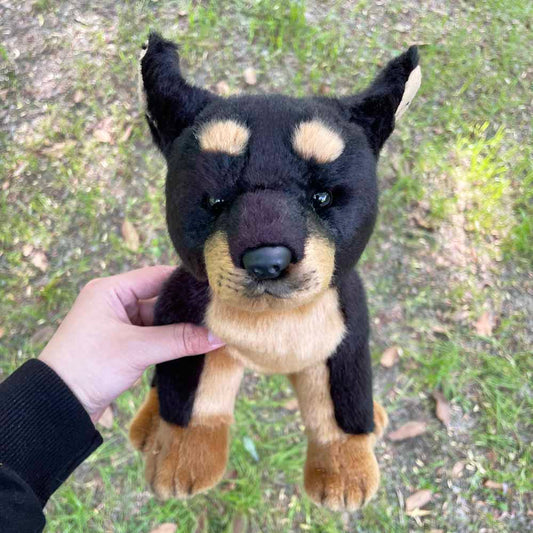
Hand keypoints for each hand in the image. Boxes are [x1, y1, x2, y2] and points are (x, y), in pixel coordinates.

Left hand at [39, 266, 223, 422]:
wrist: (57, 407)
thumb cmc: (89, 367)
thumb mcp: (137, 350)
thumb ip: (180, 340)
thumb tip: (219, 335)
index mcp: (110, 290)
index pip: (157, 276)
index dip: (186, 283)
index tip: (215, 290)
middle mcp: (115, 302)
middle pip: (160, 298)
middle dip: (186, 308)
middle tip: (218, 313)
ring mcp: (119, 324)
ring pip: (159, 319)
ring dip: (180, 327)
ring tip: (212, 329)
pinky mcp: (122, 344)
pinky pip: (154, 335)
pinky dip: (171, 340)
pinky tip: (193, 344)